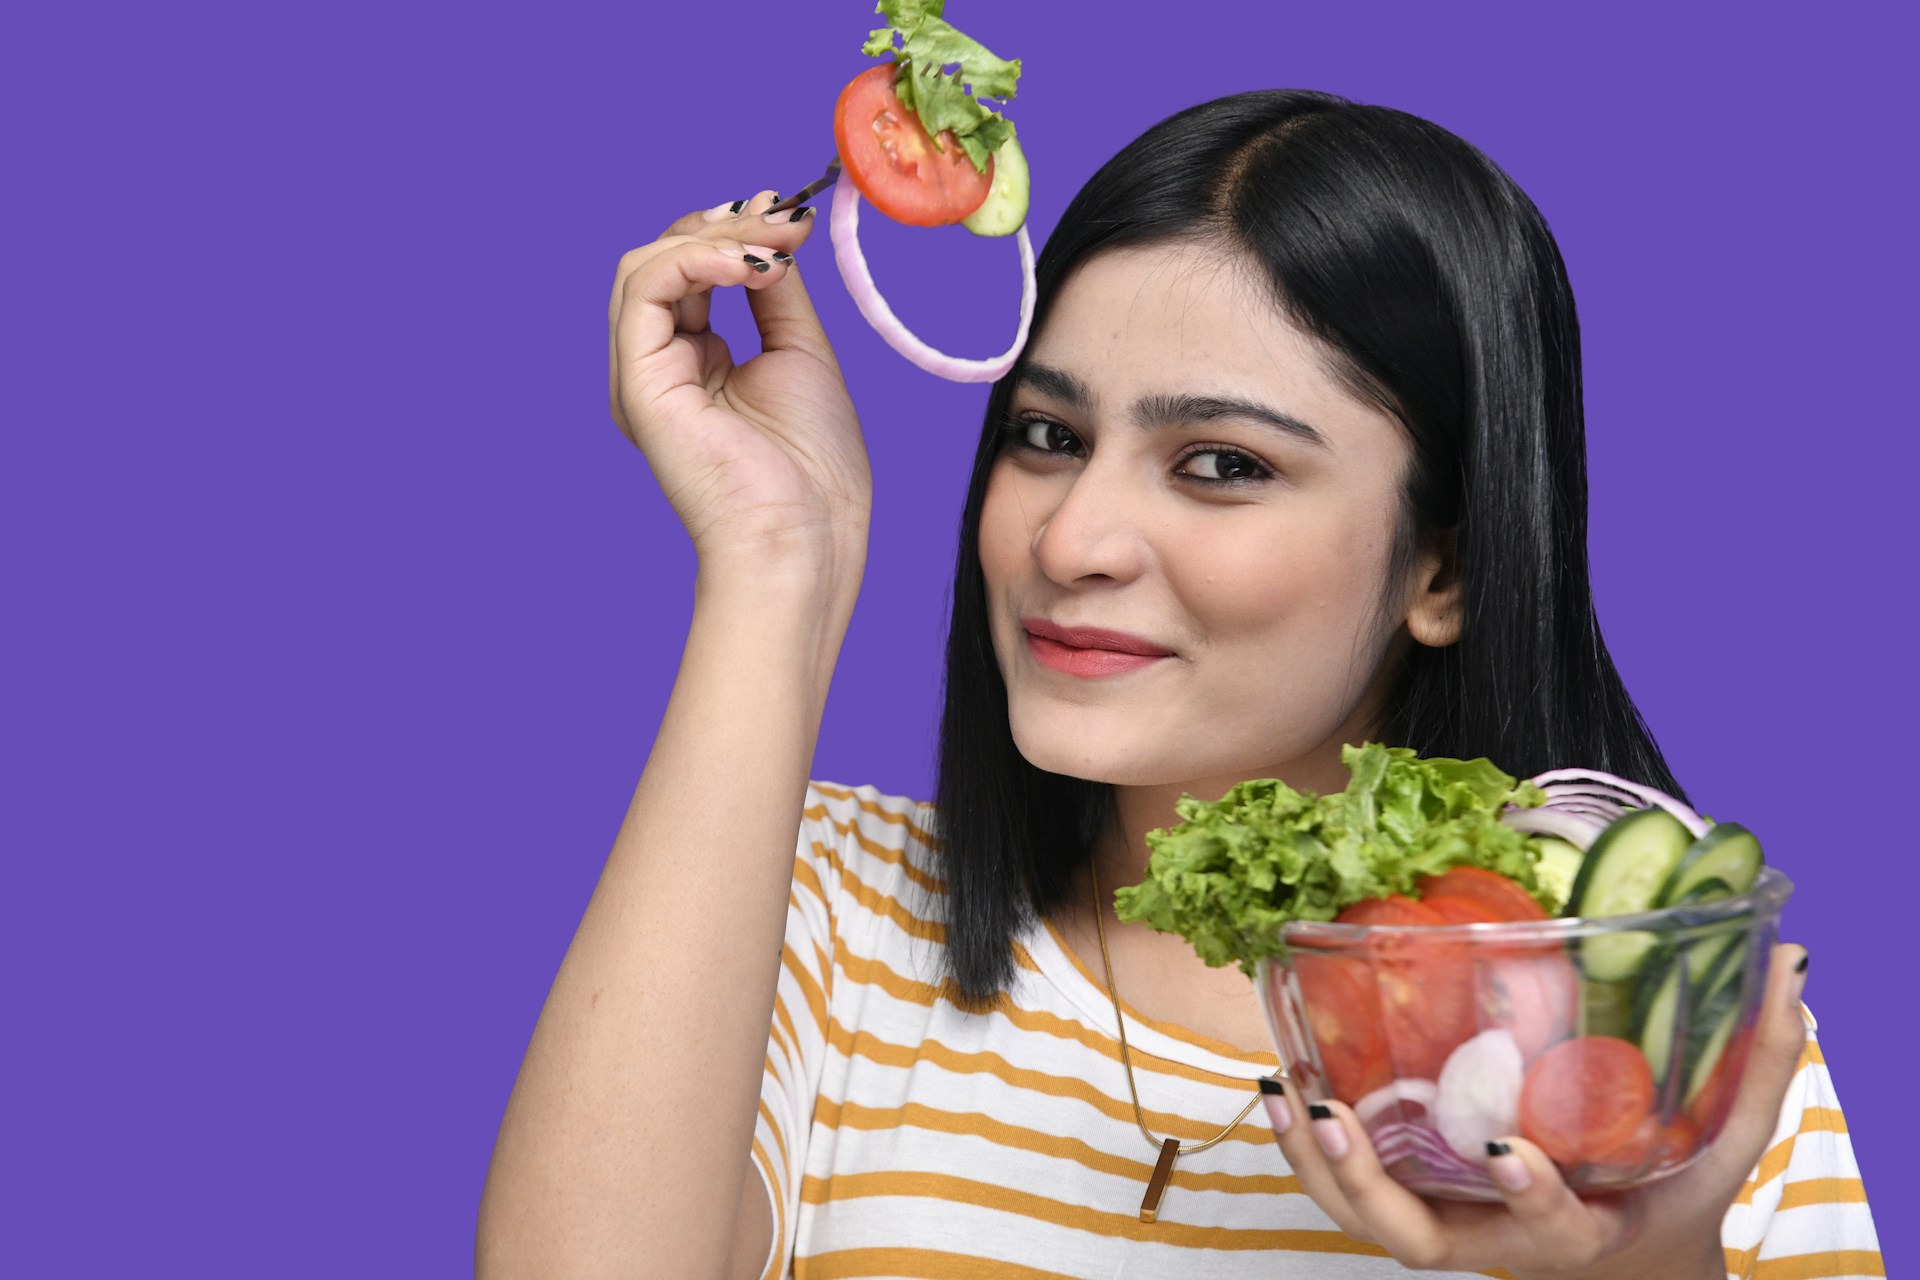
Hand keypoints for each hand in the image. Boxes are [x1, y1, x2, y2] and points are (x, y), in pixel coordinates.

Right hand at [609, 190, 871, 572]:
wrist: (804, 535)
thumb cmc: (813, 467)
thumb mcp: (800, 352)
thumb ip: (776, 291)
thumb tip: (771, 235)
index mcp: (694, 365)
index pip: (694, 273)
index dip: (738, 233)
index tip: (793, 216)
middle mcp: (659, 367)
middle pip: (665, 260)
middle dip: (728, 226)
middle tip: (788, 217)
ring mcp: (642, 375)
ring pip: (647, 265)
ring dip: (716, 237)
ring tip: (775, 246)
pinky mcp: (637, 382)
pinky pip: (645, 288)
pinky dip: (697, 260)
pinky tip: (752, 266)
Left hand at [1263, 942, 1810, 1276]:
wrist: (1634, 1263)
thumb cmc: (1675, 1196)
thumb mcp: (1726, 1143)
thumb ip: (1759, 1063)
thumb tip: (1794, 964)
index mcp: (1581, 1231)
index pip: (1552, 1228)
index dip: (1528, 1195)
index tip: (1507, 1149)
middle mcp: (1501, 1239)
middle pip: (1416, 1241)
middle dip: (1367, 1187)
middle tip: (1331, 1116)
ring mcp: (1453, 1225)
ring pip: (1367, 1220)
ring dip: (1318, 1164)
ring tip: (1285, 1091)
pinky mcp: (1423, 1201)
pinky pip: (1355, 1192)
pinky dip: (1313, 1149)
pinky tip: (1283, 1086)